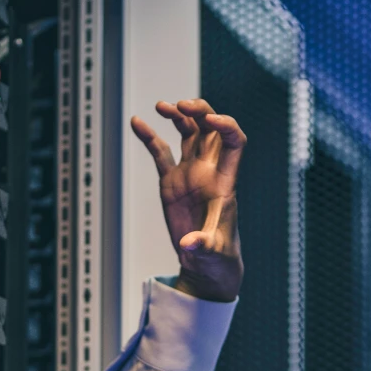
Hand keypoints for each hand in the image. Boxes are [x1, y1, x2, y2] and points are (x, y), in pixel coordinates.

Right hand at [129, 98, 245, 301]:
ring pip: (188, 134)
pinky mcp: (172, 182)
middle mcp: (209, 172)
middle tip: (181, 105)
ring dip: (178, 116)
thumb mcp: (213, 253)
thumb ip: (203, 246)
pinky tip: (137, 123)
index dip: (226, 126)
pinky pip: (161, 153)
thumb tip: (190, 244)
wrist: (207, 265)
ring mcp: (190, 174)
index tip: (210, 119)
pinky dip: (150, 137)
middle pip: (210, 129)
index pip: (233, 142)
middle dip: (200, 111)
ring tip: (161, 106)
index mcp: (225, 182)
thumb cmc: (218, 258)